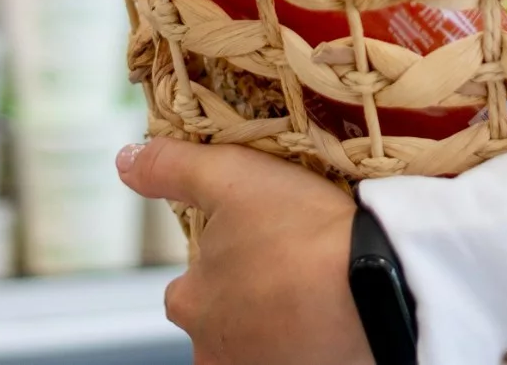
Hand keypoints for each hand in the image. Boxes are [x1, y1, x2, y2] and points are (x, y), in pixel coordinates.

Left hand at [118, 138, 372, 364]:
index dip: (218, 262)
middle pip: (221, 324)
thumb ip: (172, 168)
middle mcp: (215, 354)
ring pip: (259, 346)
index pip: (185, 290)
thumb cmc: (301, 231)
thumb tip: (124, 161)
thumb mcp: (230, 176)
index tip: (255, 242)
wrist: (381, 284)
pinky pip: (299, 356)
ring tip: (316, 287)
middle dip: (247, 301)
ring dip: (278, 322)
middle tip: (290, 265)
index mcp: (190, 304)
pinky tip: (333, 313)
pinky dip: (310, 340)